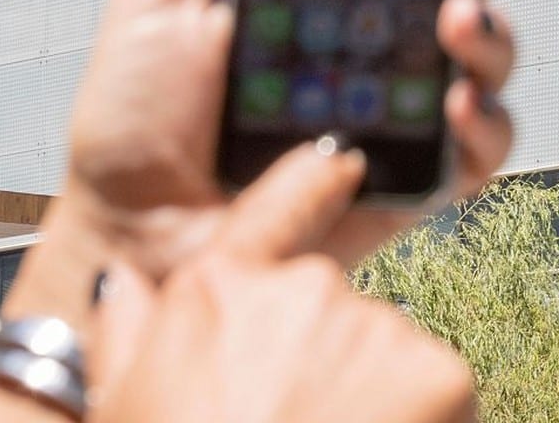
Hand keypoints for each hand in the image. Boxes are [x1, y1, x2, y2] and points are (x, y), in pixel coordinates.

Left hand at [59, 0, 547, 273]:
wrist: (135, 236)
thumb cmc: (134, 124)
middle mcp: (367, 47)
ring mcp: (394, 112)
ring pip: (483, 59)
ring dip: (493, 31)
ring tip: (462, 18)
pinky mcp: (409, 180)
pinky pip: (476, 150)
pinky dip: (483, 124)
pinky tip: (456, 105)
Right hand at [88, 143, 475, 422]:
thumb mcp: (124, 405)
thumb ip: (125, 332)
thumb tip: (121, 283)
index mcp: (218, 288)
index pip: (271, 211)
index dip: (309, 183)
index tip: (341, 162)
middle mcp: (301, 287)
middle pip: (324, 303)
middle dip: (319, 351)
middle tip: (294, 416)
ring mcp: (373, 323)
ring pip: (380, 346)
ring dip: (368, 387)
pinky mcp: (437, 370)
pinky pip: (433, 384)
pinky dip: (422, 415)